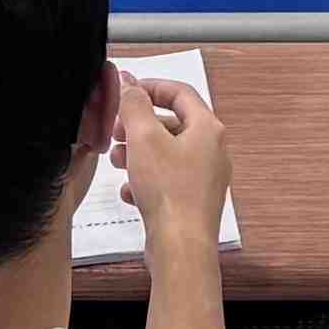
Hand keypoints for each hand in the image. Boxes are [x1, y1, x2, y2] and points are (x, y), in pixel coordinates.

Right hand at [112, 70, 229, 252]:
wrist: (180, 247)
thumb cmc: (169, 192)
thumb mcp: (144, 138)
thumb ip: (134, 105)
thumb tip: (129, 82)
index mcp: (207, 129)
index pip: (180, 93)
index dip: (152, 87)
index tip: (128, 91)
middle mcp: (212, 151)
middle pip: (173, 124)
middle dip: (140, 125)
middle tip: (116, 130)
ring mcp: (204, 178)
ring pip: (168, 155)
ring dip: (140, 153)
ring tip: (116, 160)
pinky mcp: (193, 203)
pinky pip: (167, 182)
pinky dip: (147, 180)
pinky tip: (129, 191)